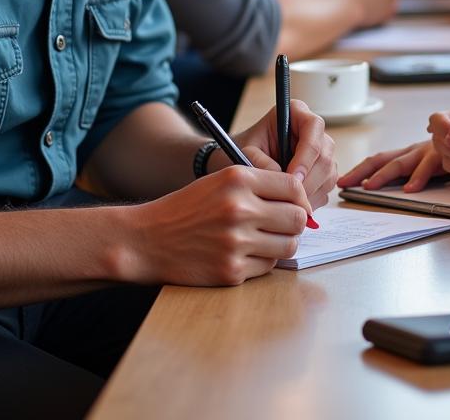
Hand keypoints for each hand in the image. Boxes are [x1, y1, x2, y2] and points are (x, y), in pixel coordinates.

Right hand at [119, 166, 308, 285]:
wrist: (147, 239)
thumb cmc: (187, 208)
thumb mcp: (220, 181)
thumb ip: (259, 186)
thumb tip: (302, 203)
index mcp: (237, 179)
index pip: (293, 187)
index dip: (300, 198)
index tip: (298, 205)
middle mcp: (239, 209)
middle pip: (297, 219)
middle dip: (295, 222)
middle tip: (282, 224)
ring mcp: (236, 242)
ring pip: (287, 245)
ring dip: (281, 243)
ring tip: (263, 239)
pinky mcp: (231, 270)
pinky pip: (267, 267)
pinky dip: (261, 261)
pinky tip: (243, 253)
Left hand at [230, 99, 336, 209]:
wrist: (244, 165)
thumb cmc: (244, 151)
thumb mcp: (245, 151)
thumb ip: (259, 160)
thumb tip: (279, 175)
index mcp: (296, 113)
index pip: (313, 126)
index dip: (306, 153)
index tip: (291, 176)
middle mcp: (313, 131)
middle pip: (325, 154)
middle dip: (308, 179)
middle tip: (289, 197)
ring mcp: (322, 152)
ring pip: (328, 173)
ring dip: (310, 192)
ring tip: (287, 202)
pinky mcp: (324, 172)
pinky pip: (326, 187)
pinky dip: (312, 199)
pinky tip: (292, 202)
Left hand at [337, 140, 443, 191]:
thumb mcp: (428, 164)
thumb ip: (414, 172)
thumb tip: (391, 191)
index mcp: (406, 154)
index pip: (377, 160)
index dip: (358, 170)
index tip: (341, 183)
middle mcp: (412, 151)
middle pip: (381, 159)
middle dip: (360, 172)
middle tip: (343, 184)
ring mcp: (426, 152)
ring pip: (400, 163)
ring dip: (383, 175)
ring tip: (368, 187)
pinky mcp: (442, 156)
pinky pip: (428, 168)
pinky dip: (418, 179)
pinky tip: (408, 191)